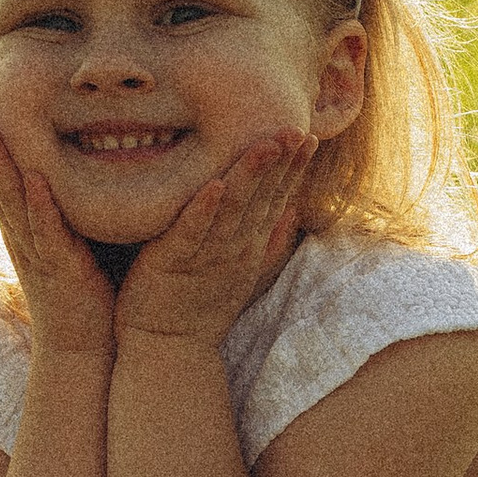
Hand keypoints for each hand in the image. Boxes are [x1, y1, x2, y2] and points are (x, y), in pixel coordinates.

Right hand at [0, 103, 117, 360]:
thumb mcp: (70, 237)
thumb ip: (66, 204)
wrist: (84, 347)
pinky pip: (47, 233)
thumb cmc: (84, 289)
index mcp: (22, 223)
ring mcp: (37, 251)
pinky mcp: (60, 270)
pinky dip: (39, 207)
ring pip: (11, 201)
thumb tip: (81, 164)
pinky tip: (34, 180)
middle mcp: (21, 233)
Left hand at [113, 132, 312, 349]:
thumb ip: (268, 240)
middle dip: (280, 163)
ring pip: (232, 210)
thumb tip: (293, 209)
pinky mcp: (174, 262)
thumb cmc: (200, 307)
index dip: (293, 168)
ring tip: (265, 145)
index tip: (308, 135)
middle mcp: (234, 248)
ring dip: (249, 176)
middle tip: (296, 128)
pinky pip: (192, 232)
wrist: (169, 348)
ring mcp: (207, 256)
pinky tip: (215, 185)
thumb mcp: (242, 271)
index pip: (276, 199)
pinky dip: (203, 209)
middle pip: (262, 199)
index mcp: (248, 245)